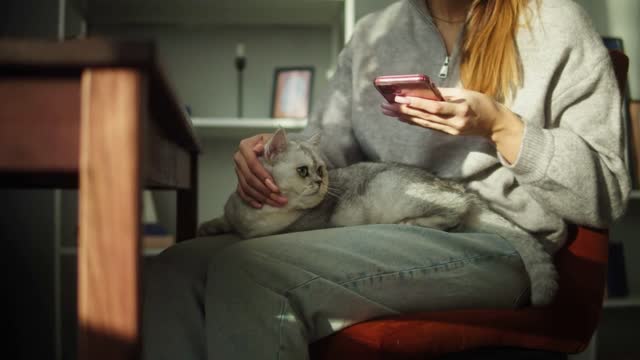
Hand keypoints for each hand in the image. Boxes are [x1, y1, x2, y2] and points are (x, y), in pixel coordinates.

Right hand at [233, 133, 287, 207]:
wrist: (269, 144)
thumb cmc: (273, 142)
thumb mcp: (273, 139)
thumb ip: (269, 142)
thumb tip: (258, 149)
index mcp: (246, 146)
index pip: (253, 164)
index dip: (264, 177)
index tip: (276, 188)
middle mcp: (239, 158)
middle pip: (250, 178)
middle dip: (265, 191)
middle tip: (279, 199)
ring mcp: (238, 169)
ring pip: (247, 187)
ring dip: (261, 197)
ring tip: (275, 203)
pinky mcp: (240, 178)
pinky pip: (242, 192)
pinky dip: (250, 200)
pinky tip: (260, 205)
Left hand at [380, 88, 523, 162]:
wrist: (495, 124)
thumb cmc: (483, 104)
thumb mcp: (467, 93)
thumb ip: (446, 93)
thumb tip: (425, 90)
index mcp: (460, 110)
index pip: (434, 108)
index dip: (416, 104)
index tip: (400, 98)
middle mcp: (454, 123)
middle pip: (424, 117)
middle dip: (403, 111)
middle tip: (386, 106)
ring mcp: (450, 130)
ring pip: (423, 123)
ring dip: (405, 117)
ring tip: (389, 112)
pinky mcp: (448, 133)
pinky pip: (428, 127)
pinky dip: (415, 122)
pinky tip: (403, 118)